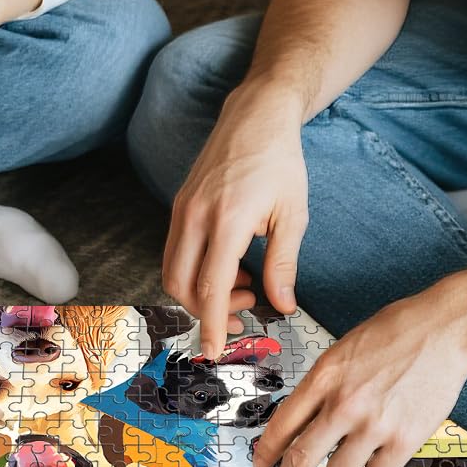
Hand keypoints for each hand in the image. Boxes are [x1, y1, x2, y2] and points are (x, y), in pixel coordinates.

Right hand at [163, 80, 309, 358]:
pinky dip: (195, 270)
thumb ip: (283, 265)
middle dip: (207, 311)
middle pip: (180, 285)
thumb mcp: (293, 215)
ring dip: (200, 291)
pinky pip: (175, 250)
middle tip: (245, 314)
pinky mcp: (179, 204)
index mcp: (228, 221)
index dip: (213, 323)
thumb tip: (282, 306)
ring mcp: (182, 208)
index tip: (214, 350)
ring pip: (172, 269)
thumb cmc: (280, 162)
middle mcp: (196, 216)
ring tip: (244, 286)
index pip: (211, 286)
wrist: (255, 116)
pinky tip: (230, 265)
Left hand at [253, 289, 466, 466]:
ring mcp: (374, 425)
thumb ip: (324, 386)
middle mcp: (344, 404)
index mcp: (324, 377)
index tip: (259, 464)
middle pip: (301, 458)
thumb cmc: (395, 334)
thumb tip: (303, 422)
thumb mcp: (343, 350)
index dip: (266, 450)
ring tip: (354, 452)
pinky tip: (381, 455)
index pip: (282, 424)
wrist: (443, 331)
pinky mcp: (405, 440)